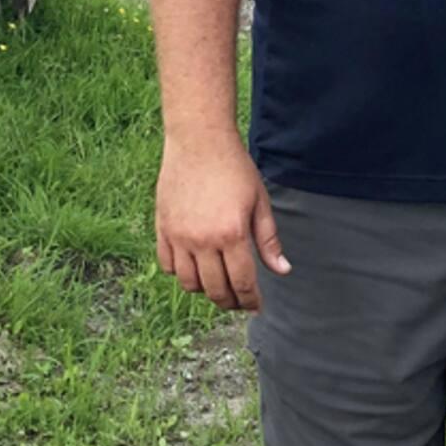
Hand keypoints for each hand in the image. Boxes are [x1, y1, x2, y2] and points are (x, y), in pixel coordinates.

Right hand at [155, 133, 289, 312]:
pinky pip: (167, 266)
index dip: (251, 300)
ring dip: (205, 290)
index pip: (242, 283)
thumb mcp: (259, 201)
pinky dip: (180, 273)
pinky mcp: (162, 228)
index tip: (256, 306)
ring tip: (217, 285)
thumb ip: (268, 239)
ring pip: (189, 283)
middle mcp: (203, 240)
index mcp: (232, 234)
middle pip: (215, 290)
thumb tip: (282, 270)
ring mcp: (179, 236)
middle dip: (230, 302)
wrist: (199, 140)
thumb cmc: (234, 168)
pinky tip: (194, 267)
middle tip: (239, 300)